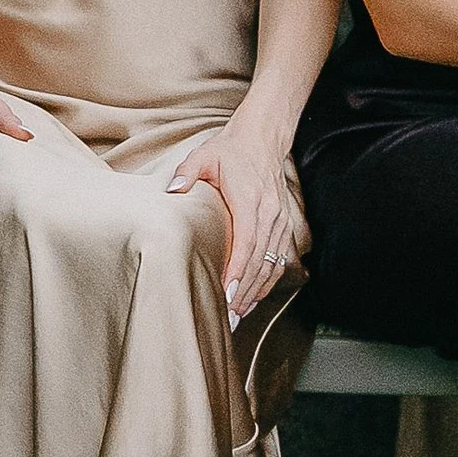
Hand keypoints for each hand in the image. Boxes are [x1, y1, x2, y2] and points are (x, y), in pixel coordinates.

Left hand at [169, 112, 300, 320]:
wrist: (262, 140)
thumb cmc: (231, 151)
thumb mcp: (204, 155)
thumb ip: (187, 172)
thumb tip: (172, 190)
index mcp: (251, 199)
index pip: (247, 242)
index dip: (238, 270)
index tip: (228, 293)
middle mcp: (271, 213)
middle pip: (260, 260)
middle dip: (244, 291)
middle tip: (227, 316)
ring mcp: (281, 221)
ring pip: (272, 264)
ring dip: (256, 291)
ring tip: (238, 314)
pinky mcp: (285, 226)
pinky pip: (280, 260)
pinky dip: (267, 281)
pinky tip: (253, 297)